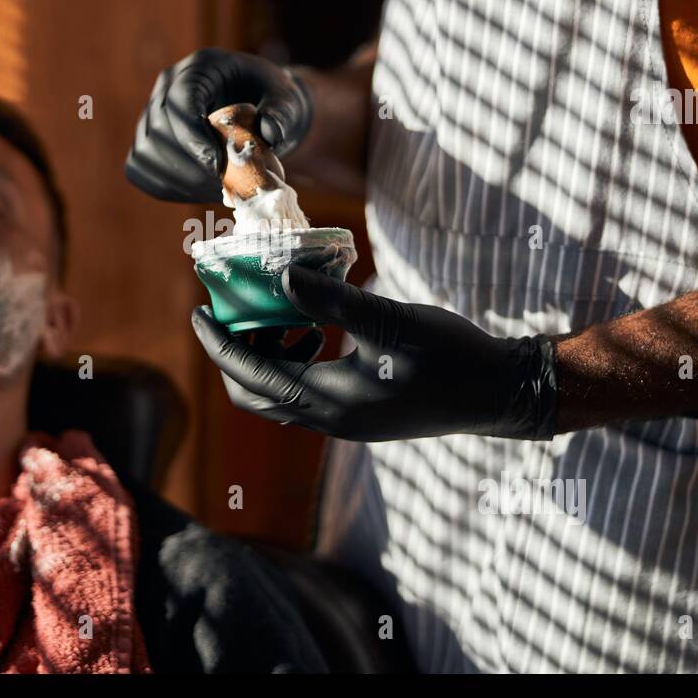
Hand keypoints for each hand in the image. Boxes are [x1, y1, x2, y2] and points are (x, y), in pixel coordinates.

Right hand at [124, 48, 313, 201]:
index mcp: (202, 67)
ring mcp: (153, 113)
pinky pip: (143, 169)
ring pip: (146, 152)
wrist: (258, 109)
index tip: (216, 165)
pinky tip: (200, 192)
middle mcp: (169, 86)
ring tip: (215, 191)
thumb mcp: (286, 100)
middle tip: (221, 186)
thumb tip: (271, 132)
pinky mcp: (148, 140)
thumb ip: (282, 113)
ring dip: (178, 179)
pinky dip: (168, 187)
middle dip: (188, 164)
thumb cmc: (271, 101)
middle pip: (158, 128)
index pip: (182, 98)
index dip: (193, 134)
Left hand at [190, 265, 558, 441]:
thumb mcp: (390, 319)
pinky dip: (295, 363)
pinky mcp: (361, 415)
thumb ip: (332, 300)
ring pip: (281, 396)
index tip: (197, 312)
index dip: (218, 343)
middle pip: (255, 394)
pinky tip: (315, 329)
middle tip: (233, 311)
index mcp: (330, 402)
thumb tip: (281, 275)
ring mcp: (346, 422)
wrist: (500, 393)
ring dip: (267, 357)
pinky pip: (307, 394)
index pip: (251, 375)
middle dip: (235, 354)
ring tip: (279, 313)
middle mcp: (330, 420)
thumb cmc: (449, 355)